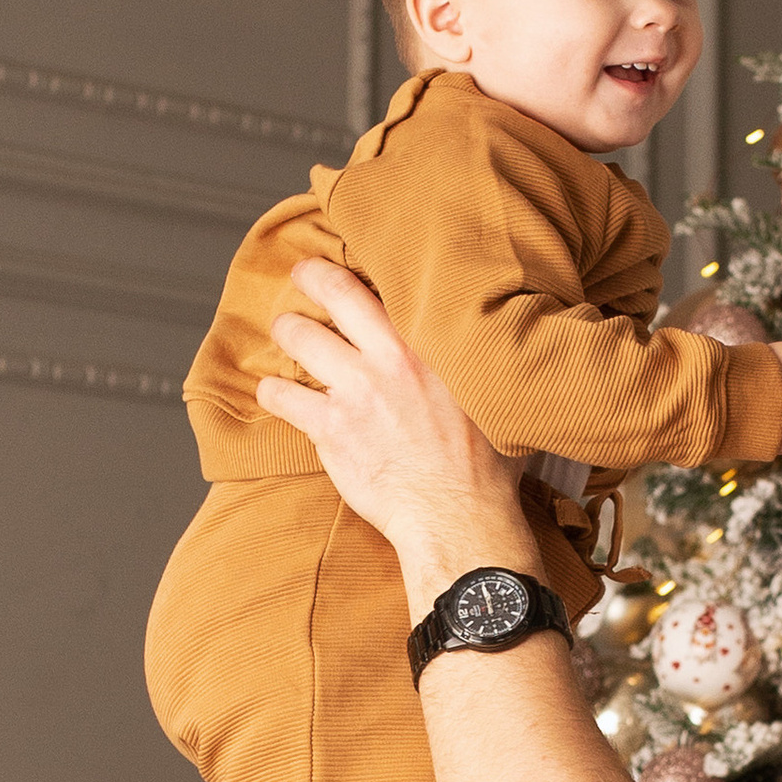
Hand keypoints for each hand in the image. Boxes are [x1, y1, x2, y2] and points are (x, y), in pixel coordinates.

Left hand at [257, 257, 537, 614]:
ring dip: (287, 331)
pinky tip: (274, 393)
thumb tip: (509, 354)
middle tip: (303, 276)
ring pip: (298, 337)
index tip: (358, 265)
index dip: (368, 268)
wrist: (459, 516)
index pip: (391, 283)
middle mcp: (389, 358)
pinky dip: (272, 392)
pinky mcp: (331, 428)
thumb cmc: (486, 468)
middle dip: (311, 277)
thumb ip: (486, 369)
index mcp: (432, 345)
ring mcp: (355, 391)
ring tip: (288, 333)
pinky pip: (282, 396)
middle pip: (333, 291)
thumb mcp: (499, 401)